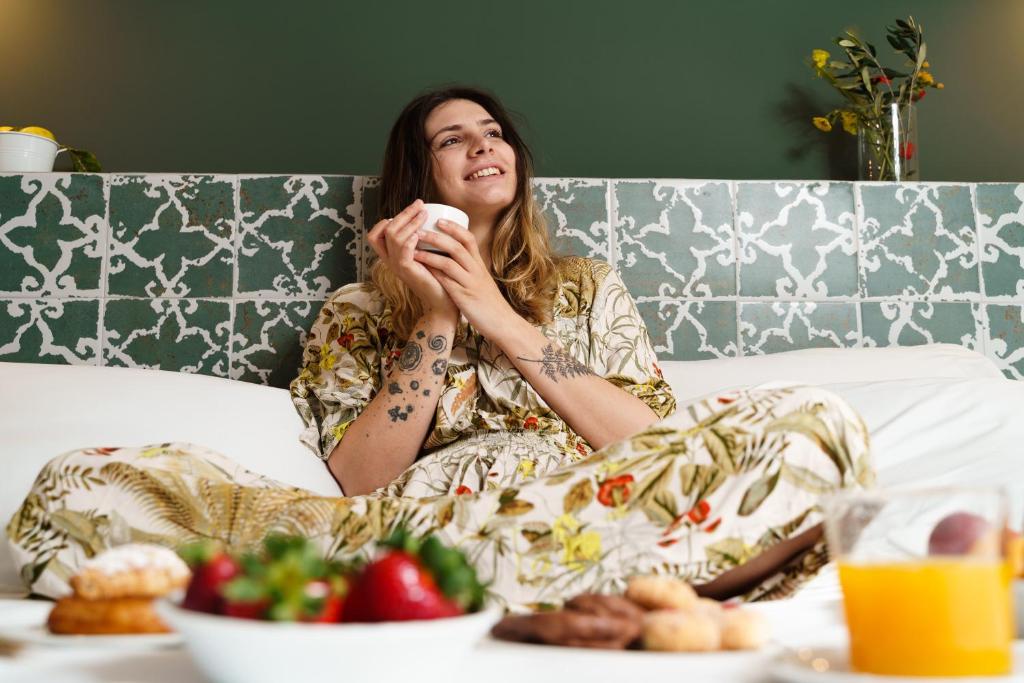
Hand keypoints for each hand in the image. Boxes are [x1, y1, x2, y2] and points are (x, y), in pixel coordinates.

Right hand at [366, 199, 456, 319]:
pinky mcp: (408, 271)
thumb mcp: (425, 255)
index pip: (375, 235)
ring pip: (393, 236)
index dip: (385, 221)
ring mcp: (397, 266)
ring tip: (424, 213)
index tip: (407, 213)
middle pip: (385, 229)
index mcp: (392, 256)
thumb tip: (426, 218)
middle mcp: (391, 261)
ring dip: (410, 221)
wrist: (443, 302)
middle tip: (420, 204)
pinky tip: (420, 234)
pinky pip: (402, 252)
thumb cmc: (438, 278)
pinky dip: (409, 240)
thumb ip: (420, 242)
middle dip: (403, 213)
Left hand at [413, 220, 519, 340]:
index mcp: (479, 264)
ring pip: (449, 264)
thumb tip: (453, 255)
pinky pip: (446, 283)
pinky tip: (420, 270)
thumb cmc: (488, 301)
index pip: (468, 239)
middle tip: (419, 230)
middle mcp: (476, 271)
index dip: (454, 228)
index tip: (439, 220)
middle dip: (436, 237)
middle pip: (457, 247)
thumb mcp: (480, 279)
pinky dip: (432, 274)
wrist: (501, 322)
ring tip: (413, 250)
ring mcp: (470, 284)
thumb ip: (469, 267)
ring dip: (429, 255)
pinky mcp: (463, 298)